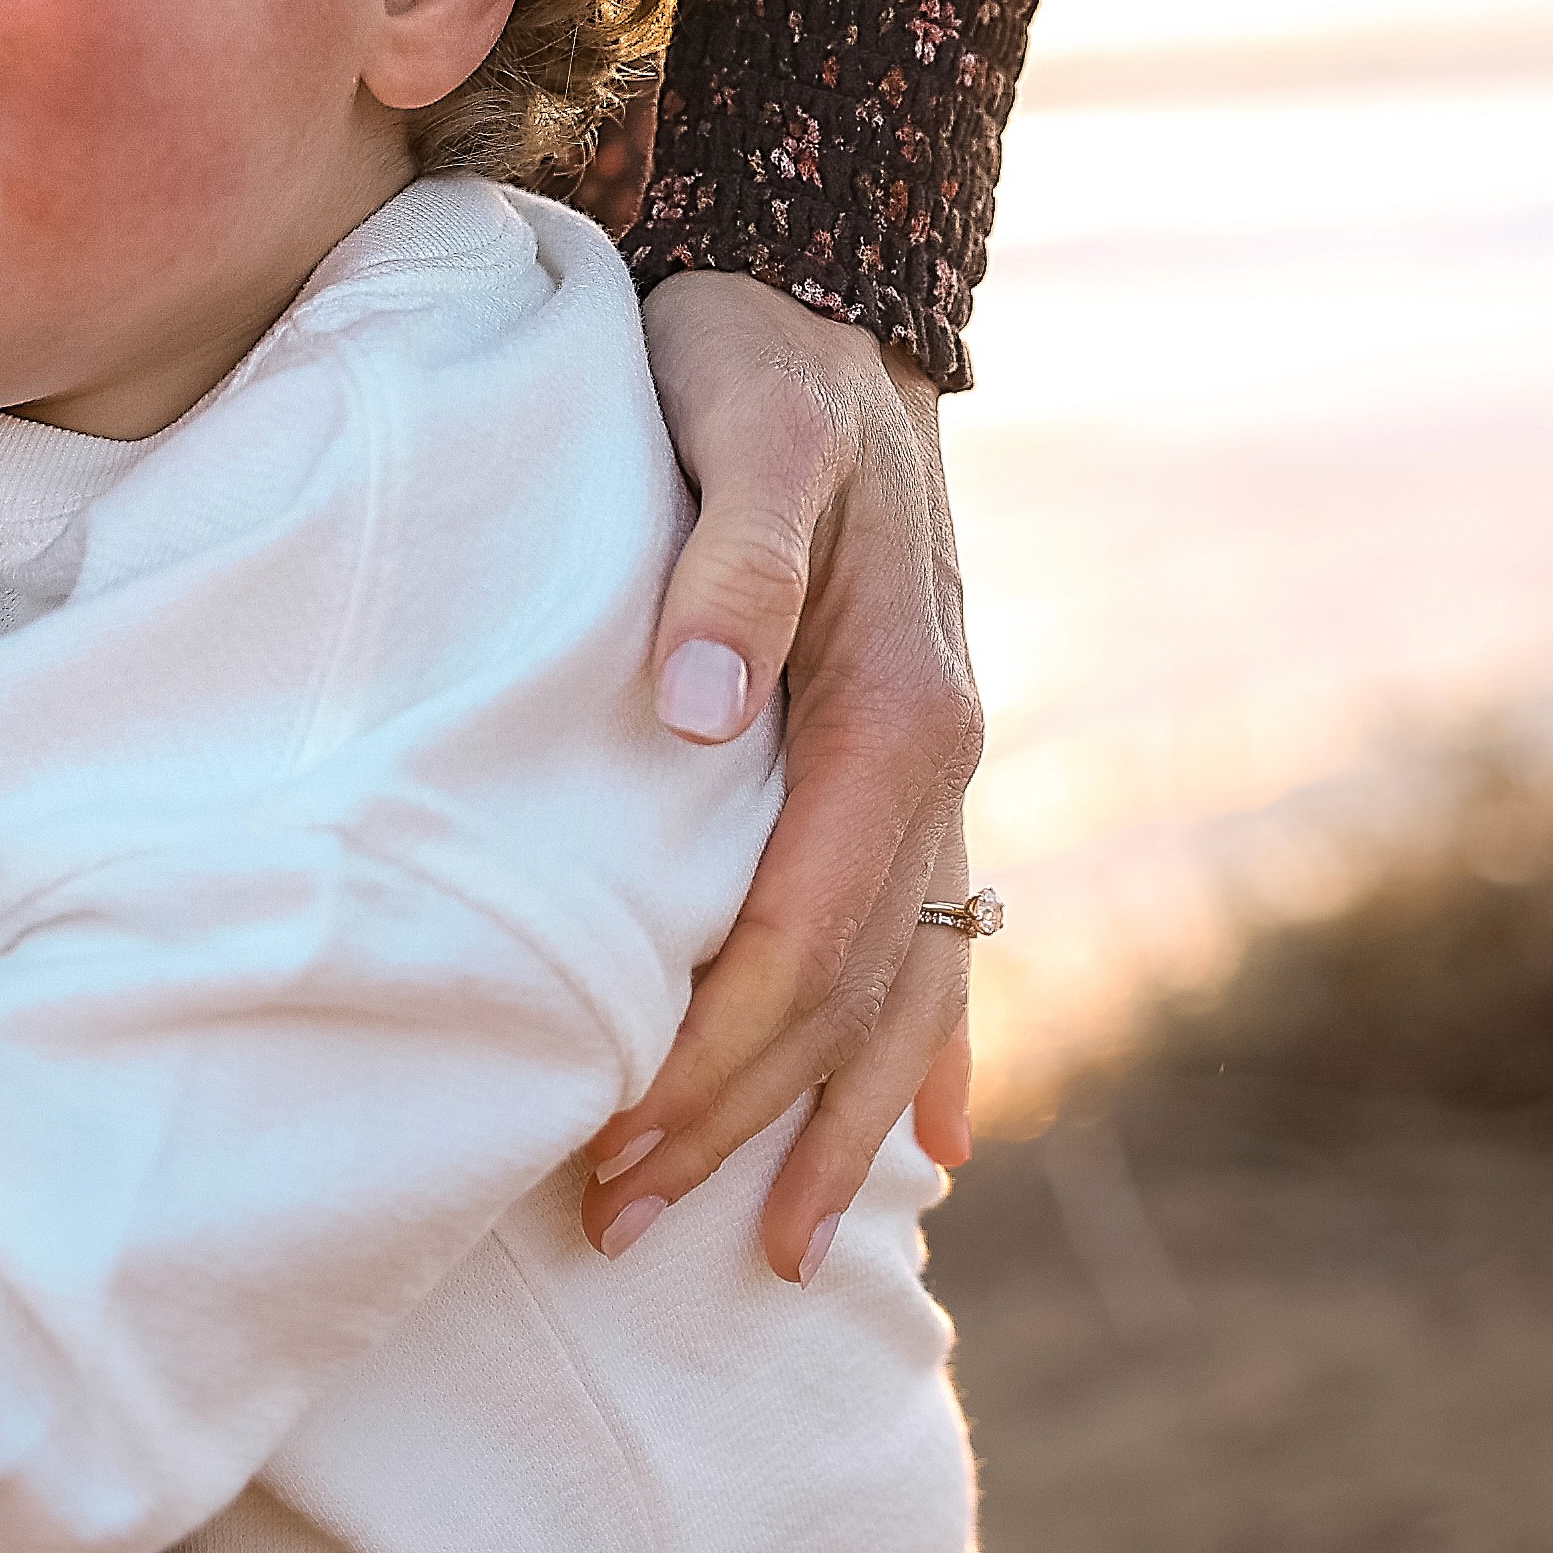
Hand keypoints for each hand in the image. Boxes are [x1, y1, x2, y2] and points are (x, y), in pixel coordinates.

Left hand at [602, 272, 985, 1281]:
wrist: (833, 297)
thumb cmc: (755, 358)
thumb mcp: (739, 425)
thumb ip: (724, 560)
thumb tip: (695, 710)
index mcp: (897, 711)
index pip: (797, 938)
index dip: (709, 1057)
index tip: (611, 1146)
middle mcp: (939, 761)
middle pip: (842, 996)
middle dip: (740, 1127)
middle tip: (619, 1229)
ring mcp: (941, 774)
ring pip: (902, 993)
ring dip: (833, 1127)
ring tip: (781, 1254)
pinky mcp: (917, 765)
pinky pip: (939, 939)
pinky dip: (930, 1052)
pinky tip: (927, 1143)